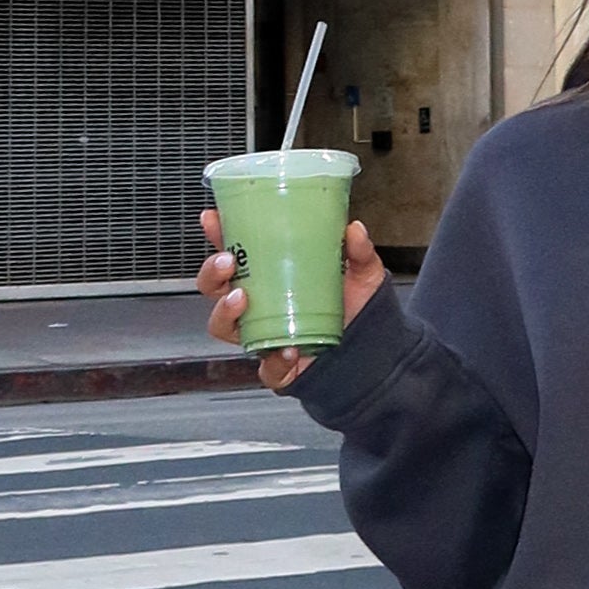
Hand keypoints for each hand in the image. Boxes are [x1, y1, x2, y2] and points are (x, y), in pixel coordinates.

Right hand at [197, 213, 387, 392]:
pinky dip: (274, 361)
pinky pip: (266, 369)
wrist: (376, 353)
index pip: (234, 252)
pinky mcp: (280, 367)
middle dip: (212, 274)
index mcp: (270, 276)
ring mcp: (265, 337)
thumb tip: (355, 230)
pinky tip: (288, 349)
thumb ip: (359, 251)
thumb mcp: (363, 274)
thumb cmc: (359, 310)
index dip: (217, 235)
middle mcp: (260, 306)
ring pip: (223, 327)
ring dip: (225, 312)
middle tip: (227, 261)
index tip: (212, 219)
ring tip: (242, 299)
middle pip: (216, 289)